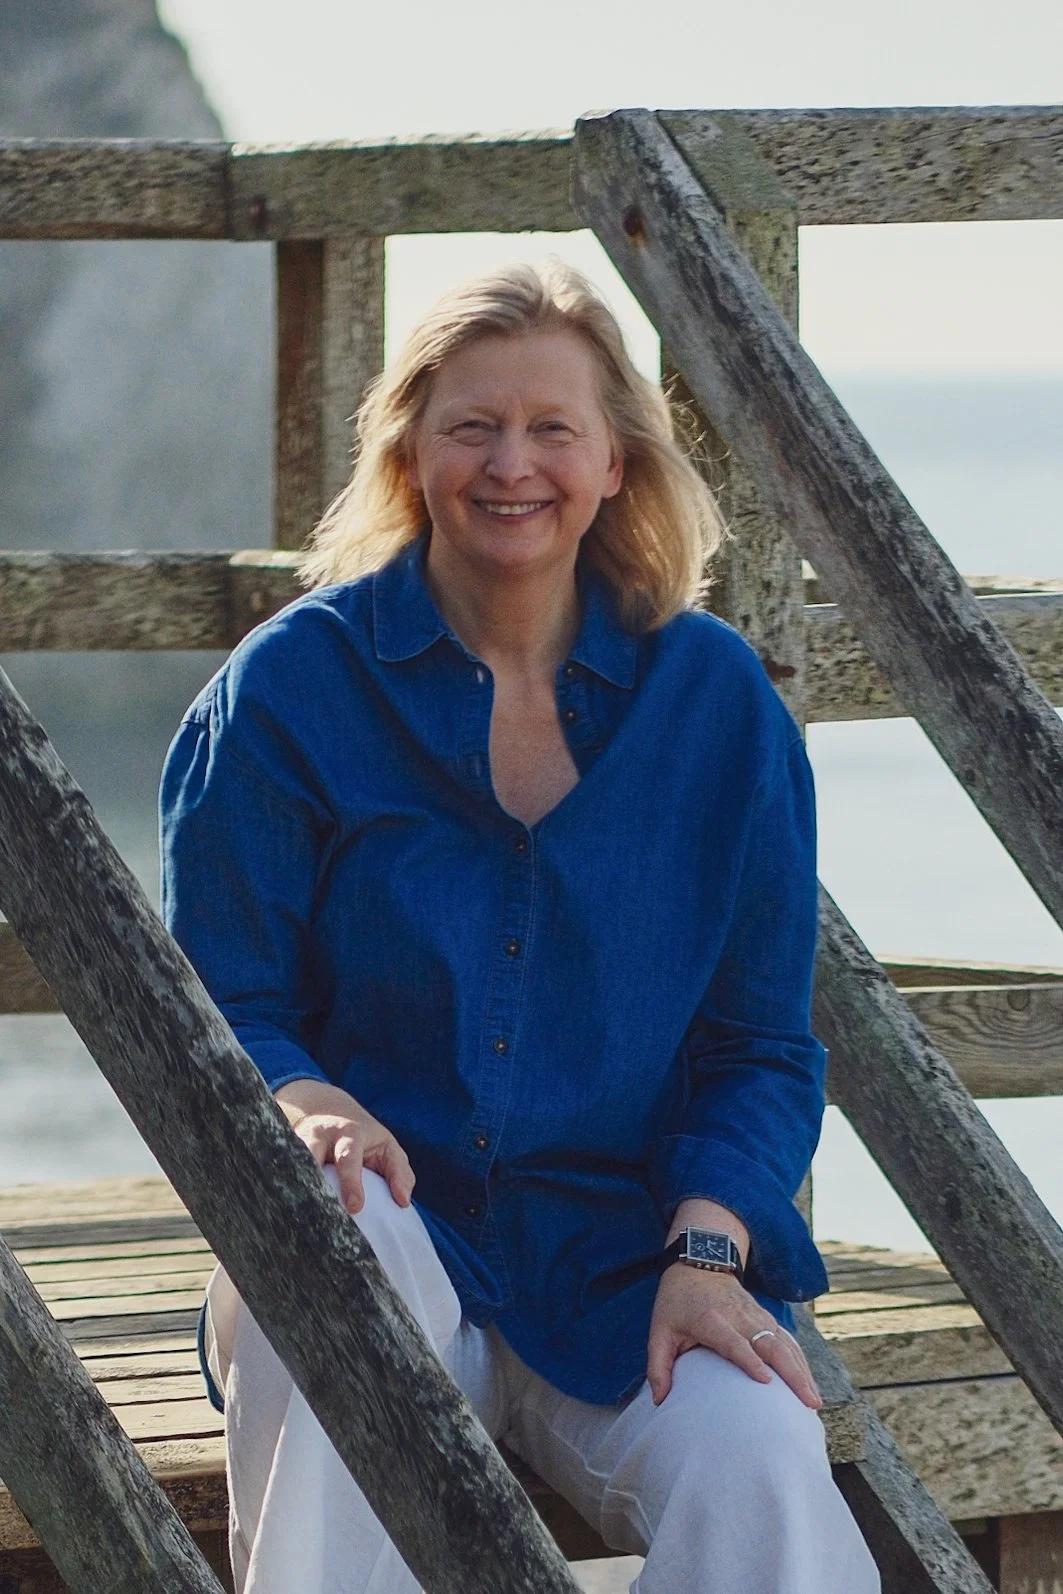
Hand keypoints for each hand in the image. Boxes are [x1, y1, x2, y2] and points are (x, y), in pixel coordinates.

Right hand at [274, 1079, 414, 1214]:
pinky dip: (276, 1191)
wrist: (326, 1110)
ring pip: (288, 1162)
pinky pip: (274, 1172)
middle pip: (311, 1155)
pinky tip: (278, 1215)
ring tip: (292, 1217)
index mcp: (349, 1133)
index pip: (349, 1158)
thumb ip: (399, 1172)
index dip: (351, 1183)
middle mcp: (318, 1135)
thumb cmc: (364, 1139)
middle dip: (313, 1182)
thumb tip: (404, 1201)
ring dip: (289, 1187)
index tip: (355, 1207)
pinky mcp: (280, 1153)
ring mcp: (295, 1143)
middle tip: (317, 1214)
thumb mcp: (387, 1147)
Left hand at [648, 1264, 821, 1409]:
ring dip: (802, 1370)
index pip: (733, 1342)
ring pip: (784, 1343)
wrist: (699, 1260)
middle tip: (808, 1402)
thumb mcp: (659, 1330)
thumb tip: (659, 1401)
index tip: (766, 1380)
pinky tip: (810, 1382)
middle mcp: (739, 1316)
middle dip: (792, 1373)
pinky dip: (800, 1360)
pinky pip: (786, 1339)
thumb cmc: (676, 1301)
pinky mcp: (764, 1316)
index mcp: (711, 1320)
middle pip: (770, 1344)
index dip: (749, 1359)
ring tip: (815, 1401)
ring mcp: (755, 1314)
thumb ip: (657, 1366)